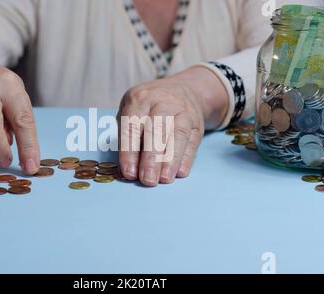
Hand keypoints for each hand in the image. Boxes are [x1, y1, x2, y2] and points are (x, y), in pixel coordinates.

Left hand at [117, 66, 227, 186]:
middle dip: (151, 158)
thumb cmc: (148, 107)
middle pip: (156, 131)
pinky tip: (180, 172)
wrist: (181, 89)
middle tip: (147, 180)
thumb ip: (128, 134)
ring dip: (170, 160)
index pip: (132, 127)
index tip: (129, 173)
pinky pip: (191, 140)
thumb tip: (128, 166)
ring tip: (164, 179)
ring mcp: (181, 111)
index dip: (129, 152)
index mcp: (139, 99)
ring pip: (176, 135)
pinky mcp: (196, 122)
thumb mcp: (131, 110)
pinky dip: (186, 158)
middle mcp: (161, 102)